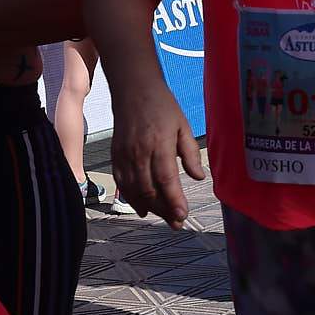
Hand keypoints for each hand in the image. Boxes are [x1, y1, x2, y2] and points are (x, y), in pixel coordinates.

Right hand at [110, 86, 208, 228]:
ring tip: (163, 218)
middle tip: (177, 223)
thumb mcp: (183, 126)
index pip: (166, 179)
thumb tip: (199, 178)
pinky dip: (131, 198)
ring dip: (149, 207)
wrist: (133, 90)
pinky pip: (121, 183)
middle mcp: (139, 153)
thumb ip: (190, 153)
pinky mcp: (115, 156)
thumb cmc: (163, 107)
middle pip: (149, 190)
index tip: (183, 215)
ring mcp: (124, 155)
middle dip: (164, 210)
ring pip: (134, 190)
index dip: (174, 200)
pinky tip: (142, 208)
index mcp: (159, 144)